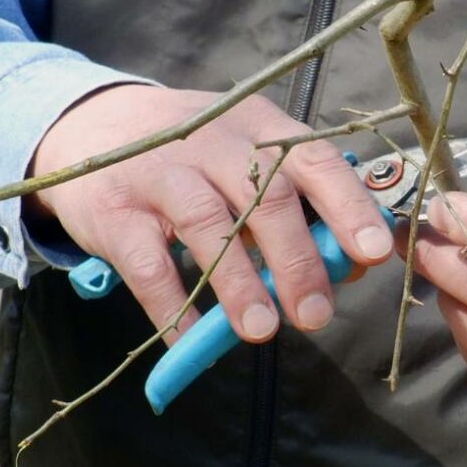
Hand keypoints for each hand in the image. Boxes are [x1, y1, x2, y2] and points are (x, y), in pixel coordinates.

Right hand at [28, 84, 391, 342]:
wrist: (91, 128)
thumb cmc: (198, 157)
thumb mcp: (251, 160)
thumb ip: (301, 207)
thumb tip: (349, 267)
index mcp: (263, 128)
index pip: (317, 162)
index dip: (349, 206)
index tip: (376, 253)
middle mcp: (215, 141)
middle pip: (267, 197)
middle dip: (297, 260)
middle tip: (316, 315)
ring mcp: (159, 171)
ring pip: (208, 225)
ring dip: (239, 283)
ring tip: (262, 331)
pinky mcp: (112, 209)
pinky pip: (147, 262)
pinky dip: (172, 304)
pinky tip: (192, 338)